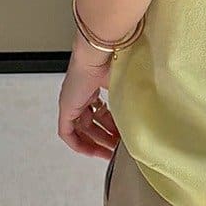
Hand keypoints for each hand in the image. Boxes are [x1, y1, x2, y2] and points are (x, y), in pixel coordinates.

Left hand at [58, 47, 120, 161]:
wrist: (100, 54)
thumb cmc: (115, 62)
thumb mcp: (125, 87)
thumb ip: (129, 102)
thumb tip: (140, 118)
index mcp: (93, 86)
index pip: (99, 112)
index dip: (110, 127)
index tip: (121, 136)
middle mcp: (80, 95)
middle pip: (91, 123)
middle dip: (105, 138)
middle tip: (117, 149)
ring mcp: (71, 102)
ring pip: (82, 129)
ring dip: (96, 142)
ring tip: (110, 152)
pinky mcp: (66, 108)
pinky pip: (67, 133)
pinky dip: (78, 144)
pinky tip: (92, 152)